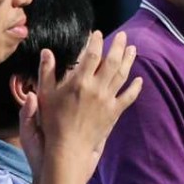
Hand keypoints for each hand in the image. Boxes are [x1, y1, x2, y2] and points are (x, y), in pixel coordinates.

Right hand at [33, 30, 142, 182]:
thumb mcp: (44, 95)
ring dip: (129, 60)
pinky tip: (139, 80)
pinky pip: (128, 97)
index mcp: (79, 82)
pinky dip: (135, 87)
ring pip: (122, 75)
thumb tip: (47, 52)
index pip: (91, 54)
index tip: (97, 33)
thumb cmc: (52, 123)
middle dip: (118, 46)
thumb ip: (46, 72)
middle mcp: (97, 88)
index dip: (95, 42)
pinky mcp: (114, 112)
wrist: (67, 149)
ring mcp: (108, 100)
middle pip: (112, 61)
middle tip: (123, 35)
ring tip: (133, 49)